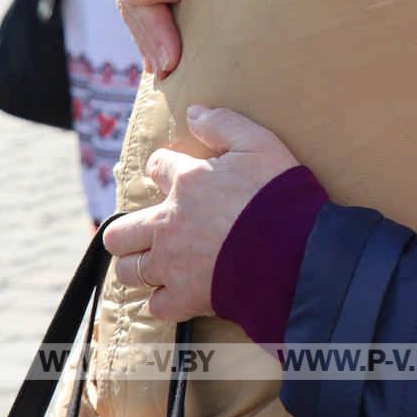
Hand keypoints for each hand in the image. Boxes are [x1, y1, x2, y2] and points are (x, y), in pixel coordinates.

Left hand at [103, 106, 298, 322]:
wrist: (296, 250)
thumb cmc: (279, 194)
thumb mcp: (260, 144)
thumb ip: (223, 124)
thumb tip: (194, 112)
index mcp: (186, 182)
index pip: (156, 167)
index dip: (163, 168)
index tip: (173, 174)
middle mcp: (168, 223)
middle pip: (120, 232)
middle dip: (127, 231)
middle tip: (149, 230)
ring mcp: (172, 264)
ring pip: (128, 270)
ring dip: (138, 265)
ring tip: (156, 263)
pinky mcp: (185, 297)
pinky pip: (156, 305)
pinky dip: (164, 299)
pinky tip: (177, 292)